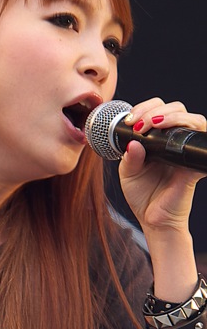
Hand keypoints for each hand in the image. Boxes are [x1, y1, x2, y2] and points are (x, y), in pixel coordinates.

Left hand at [118, 98, 205, 233]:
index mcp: (159, 140)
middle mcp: (175, 141)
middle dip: (154, 109)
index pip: (159, 110)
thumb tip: (134, 142)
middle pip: (177, 108)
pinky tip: (167, 134)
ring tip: (151, 123)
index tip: (128, 120)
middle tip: (137, 123)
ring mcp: (186, 151)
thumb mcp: (128, 173)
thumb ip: (129, 157)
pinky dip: (187, 131)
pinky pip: (199, 143)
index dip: (145, 108)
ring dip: (170, 115)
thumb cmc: (143, 196)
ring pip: (193, 119)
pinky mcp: (194, 164)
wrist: (153, 220)